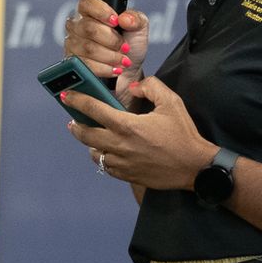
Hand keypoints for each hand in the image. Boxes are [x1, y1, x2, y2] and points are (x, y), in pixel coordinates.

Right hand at [62, 0, 149, 100]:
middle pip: (89, 28)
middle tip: (125, 47)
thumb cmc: (131, 45)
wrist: (129, 71)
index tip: (116, 22)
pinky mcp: (73, 63)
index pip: (87, 2)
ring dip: (111, 56)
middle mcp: (78, 25)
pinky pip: (86, 65)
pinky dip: (104, 68)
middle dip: (112, 40)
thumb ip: (135, 18)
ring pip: (88, 48)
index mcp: (91, 10)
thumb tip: (124, 18)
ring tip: (123, 60)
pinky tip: (114, 69)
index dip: (101, 12)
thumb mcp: (139, 28)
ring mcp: (72, 43)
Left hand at [66, 77, 214, 190]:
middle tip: (74, 120)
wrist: (195, 167)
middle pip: (85, 135)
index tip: (66, 96)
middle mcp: (120, 145)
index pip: (94, 110)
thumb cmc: (184, 134)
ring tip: (93, 137)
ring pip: (94, 153)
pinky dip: (103, 157)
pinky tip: (108, 152)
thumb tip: (133, 88)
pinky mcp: (127, 175)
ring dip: (90, 143)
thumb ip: (150, 87)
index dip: (77, 101)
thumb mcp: (172, 102)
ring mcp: (122, 163)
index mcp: (128, 125)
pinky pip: (106, 166)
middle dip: (76, 125)